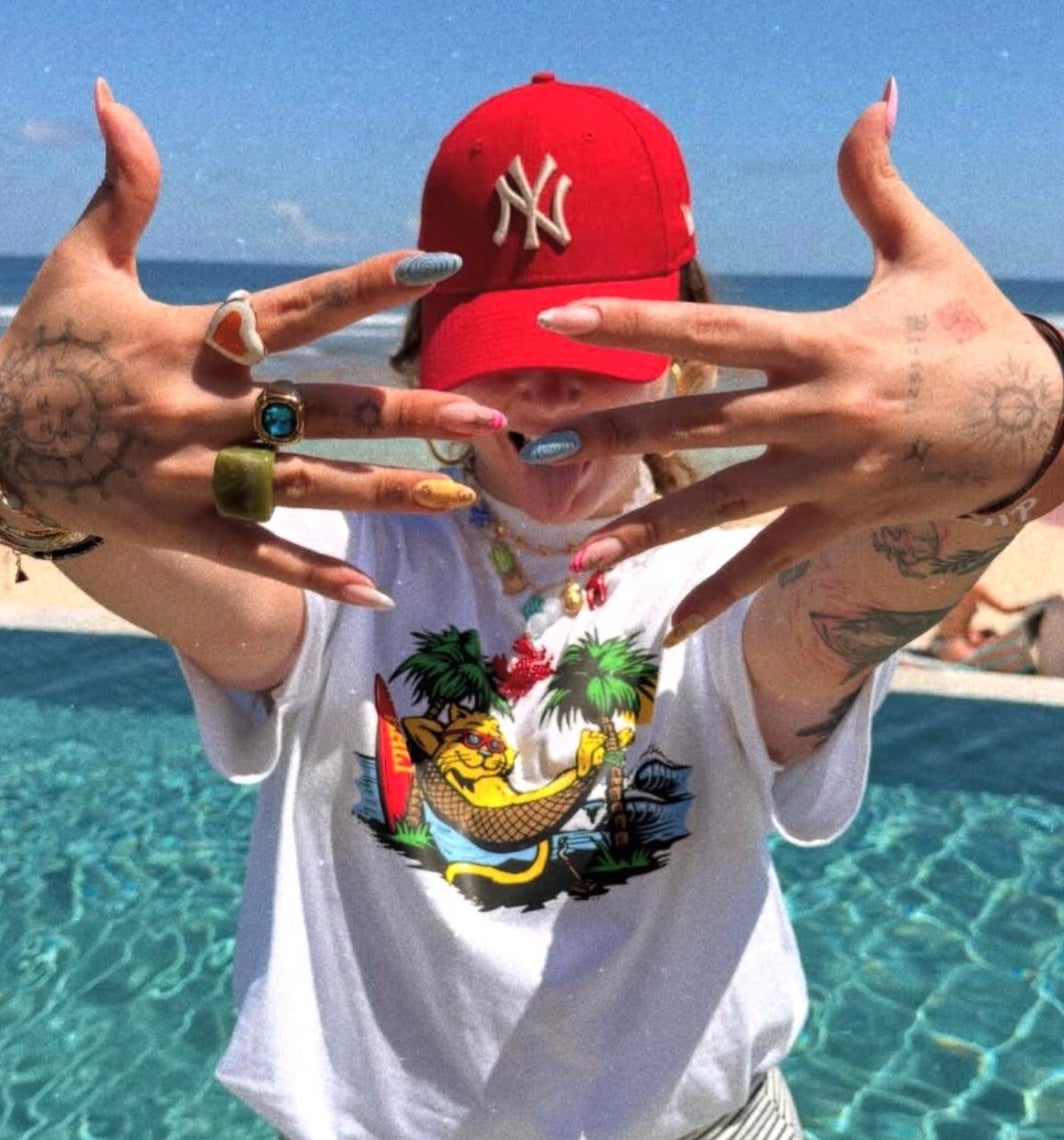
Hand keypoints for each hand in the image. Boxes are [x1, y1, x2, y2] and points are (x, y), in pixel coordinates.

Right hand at [0, 82, 502, 597]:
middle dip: (408, 413)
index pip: (296, 307)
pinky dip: (314, 577)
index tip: (435, 266)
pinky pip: (259, 557)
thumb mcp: (81, 261)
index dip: (367, 285)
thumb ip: (122, 188)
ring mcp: (193, 477)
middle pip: (322, 410)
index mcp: (188, 339)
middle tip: (487, 418)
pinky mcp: (181, 530)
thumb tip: (114, 96)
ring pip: (308, 487)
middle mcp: (200, 410)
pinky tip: (375, 595)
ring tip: (460, 498)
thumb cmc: (46, 345)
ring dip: (387, 494)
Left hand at [530, 84, 1063, 628]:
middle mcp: (814, 413)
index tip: (558, 320)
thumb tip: (874, 104)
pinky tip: (668, 626)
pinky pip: (766, 564)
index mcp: (823, 343)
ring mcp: (824, 474)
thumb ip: (879, 186)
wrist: (1041, 421)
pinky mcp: (837, 521)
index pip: (712, 328)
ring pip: (718, 506)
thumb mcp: (929, 254)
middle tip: (534, 445)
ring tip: (577, 563)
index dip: (635, 322)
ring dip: (645, 534)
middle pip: (695, 422)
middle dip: (613, 433)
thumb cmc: (975, 334)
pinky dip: (719, 596)